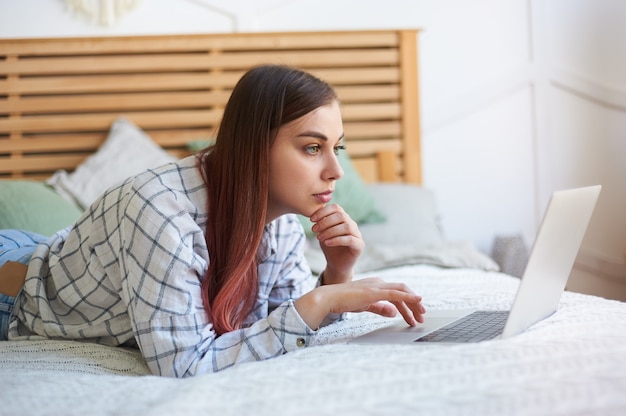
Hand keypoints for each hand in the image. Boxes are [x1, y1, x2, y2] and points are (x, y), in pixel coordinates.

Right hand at [294, 277, 425, 329]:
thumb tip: (394, 313)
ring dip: (413, 304)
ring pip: (402, 291)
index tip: (414, 317)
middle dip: (414, 305)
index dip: (408, 305)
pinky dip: (408, 296)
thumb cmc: (344, 301)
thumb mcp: (366, 306)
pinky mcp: (375, 291)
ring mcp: (377, 286)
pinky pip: (396, 293)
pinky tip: (418, 300)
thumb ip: (380, 308)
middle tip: (422, 317)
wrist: (330, 298)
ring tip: (420, 316)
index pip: (397, 294)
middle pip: (403, 291)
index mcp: (376, 285)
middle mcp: (379, 283)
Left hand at [309, 204, 363, 283]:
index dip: (323, 211)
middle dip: (325, 222)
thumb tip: (313, 213)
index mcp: (344, 219)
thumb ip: (321, 223)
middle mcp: (352, 224)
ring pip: (347, 226)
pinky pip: (350, 239)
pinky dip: (337, 240)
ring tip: (319, 237)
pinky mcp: (360, 245)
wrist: (336, 264)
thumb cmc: (329, 246)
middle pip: (341, 216)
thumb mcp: (323, 233)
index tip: (311, 219)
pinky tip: (327, 243)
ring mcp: (357, 234)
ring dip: (330, 231)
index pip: (336, 208)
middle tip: (314, 229)